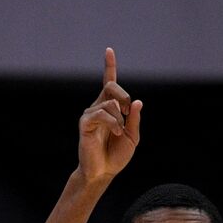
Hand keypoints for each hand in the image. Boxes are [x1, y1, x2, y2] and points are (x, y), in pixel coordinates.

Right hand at [77, 48, 141, 183]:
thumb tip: (137, 102)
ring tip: (119, 132)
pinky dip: (113, 123)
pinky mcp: (85, 123)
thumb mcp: (132, 136)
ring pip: (110, 103)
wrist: (103, 172)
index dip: (109, 65)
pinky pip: (102, 114)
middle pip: (112, 86)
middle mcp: (98, 107)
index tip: (109, 50)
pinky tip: (116, 132)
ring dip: (120, 118)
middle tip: (128, 112)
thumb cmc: (116, 155)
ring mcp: (90, 114)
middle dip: (124, 96)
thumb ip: (135, 119)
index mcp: (110, 107)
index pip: (109, 82)